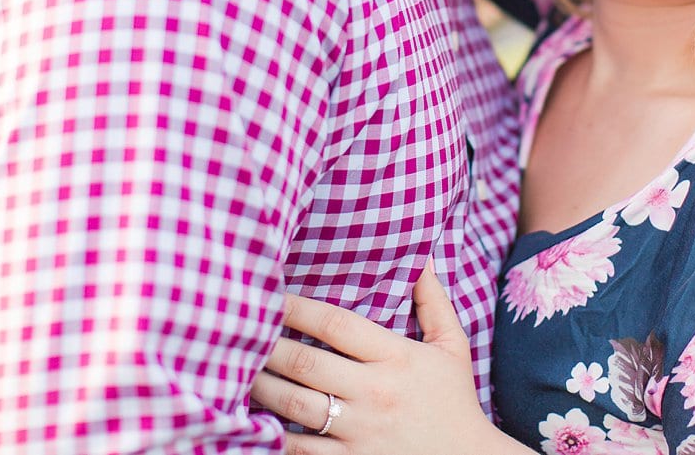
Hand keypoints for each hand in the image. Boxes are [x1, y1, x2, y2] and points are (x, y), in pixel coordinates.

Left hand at [251, 262, 520, 454]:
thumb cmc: (455, 402)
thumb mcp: (452, 346)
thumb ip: (433, 301)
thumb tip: (421, 258)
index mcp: (396, 357)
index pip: (337, 324)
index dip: (298, 307)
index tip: (272, 296)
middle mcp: (374, 393)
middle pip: (305, 362)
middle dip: (267, 345)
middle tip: (240, 330)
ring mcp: (360, 432)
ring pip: (294, 405)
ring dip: (261, 386)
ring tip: (239, 370)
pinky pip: (300, 449)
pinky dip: (273, 434)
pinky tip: (255, 419)